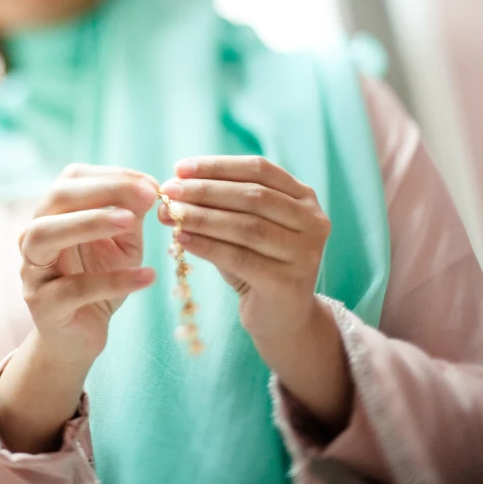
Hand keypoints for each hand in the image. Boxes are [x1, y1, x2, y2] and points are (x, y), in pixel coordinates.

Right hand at [19, 164, 158, 366]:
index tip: (151, 183)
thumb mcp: (122, 243)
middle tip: (146, 195)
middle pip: (56, 198)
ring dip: (90, 222)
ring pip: (46, 234)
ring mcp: (33, 271)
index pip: (72, 179)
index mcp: (52, 215)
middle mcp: (33, 236)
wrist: (80, 337)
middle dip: (103, 191)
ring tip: (130, 222)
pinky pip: (74, 289)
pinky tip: (148, 277)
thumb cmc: (101, 281)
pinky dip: (114, 281)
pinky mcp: (43, 306)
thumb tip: (149, 187)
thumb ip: (131, 215)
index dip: (111, 176)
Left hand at [159, 156, 330, 343]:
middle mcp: (312, 221)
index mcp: (304, 198)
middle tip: (170, 190)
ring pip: (247, 226)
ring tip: (170, 214)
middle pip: (253, 196)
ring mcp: (305, 253)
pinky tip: (182, 240)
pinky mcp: (288, 282)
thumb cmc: (257, 264)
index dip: (218, 166)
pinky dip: (208, 246)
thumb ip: (217, 208)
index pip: (259, 169)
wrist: (282, 317)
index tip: (180, 168)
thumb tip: (172, 190)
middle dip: (206, 191)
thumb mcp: (241, 229)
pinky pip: (240, 258)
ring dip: (203, 217)